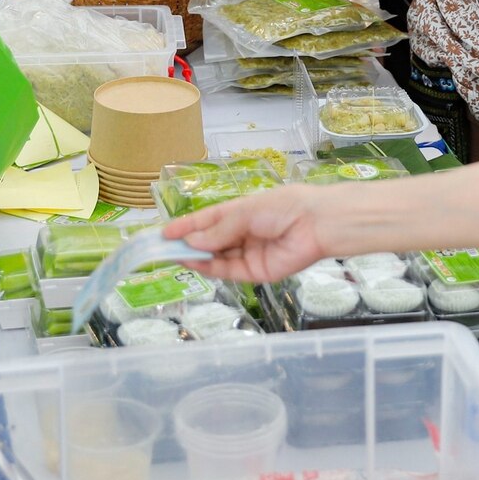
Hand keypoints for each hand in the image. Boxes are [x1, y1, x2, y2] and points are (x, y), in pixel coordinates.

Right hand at [165, 184, 335, 282]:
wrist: (317, 225)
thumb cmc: (284, 207)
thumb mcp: (245, 212)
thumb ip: (219, 229)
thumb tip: (192, 242)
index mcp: (241, 213)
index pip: (208, 221)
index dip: (186, 226)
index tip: (163, 232)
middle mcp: (243, 234)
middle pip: (209, 241)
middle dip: (187, 244)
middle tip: (161, 248)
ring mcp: (249, 254)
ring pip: (216, 258)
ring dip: (195, 257)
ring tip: (172, 255)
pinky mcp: (256, 272)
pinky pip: (229, 270)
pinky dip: (210, 268)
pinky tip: (193, 262)